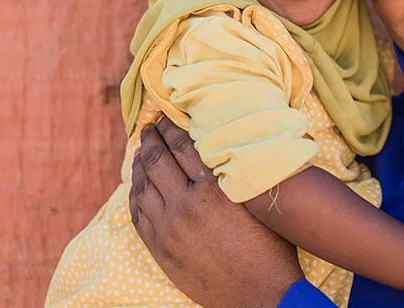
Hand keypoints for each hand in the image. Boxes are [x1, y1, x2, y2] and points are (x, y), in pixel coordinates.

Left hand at [129, 116, 302, 307]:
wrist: (259, 294)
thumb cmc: (270, 246)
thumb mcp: (258, 202)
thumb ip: (240, 173)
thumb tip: (230, 144)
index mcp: (214, 189)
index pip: (184, 145)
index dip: (172, 126)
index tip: (167, 114)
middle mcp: (187, 204)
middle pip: (159, 159)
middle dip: (151, 138)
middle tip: (149, 126)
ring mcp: (169, 228)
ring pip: (142, 184)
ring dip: (139, 162)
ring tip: (141, 150)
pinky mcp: (160, 248)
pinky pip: (137, 212)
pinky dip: (134, 192)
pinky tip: (137, 182)